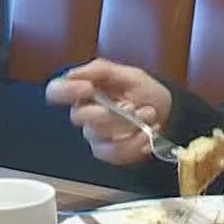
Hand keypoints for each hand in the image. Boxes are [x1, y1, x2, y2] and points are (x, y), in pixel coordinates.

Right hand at [44, 58, 173, 166]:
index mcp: (84, 90)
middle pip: (79, 116)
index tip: (88, 88)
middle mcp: (84, 113)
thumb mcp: (128, 73)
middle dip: (110, 112)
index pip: (56, 91)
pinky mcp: (107, 152)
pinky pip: (113, 152)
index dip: (66, 90)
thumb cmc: (144, 91)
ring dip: (130, 125)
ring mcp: (94, 135)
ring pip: (100, 135)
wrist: (167, 112)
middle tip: (134, 106)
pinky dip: (135, 143)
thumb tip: (74, 74)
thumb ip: (100, 70)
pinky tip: (147, 134)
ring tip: (149, 115)